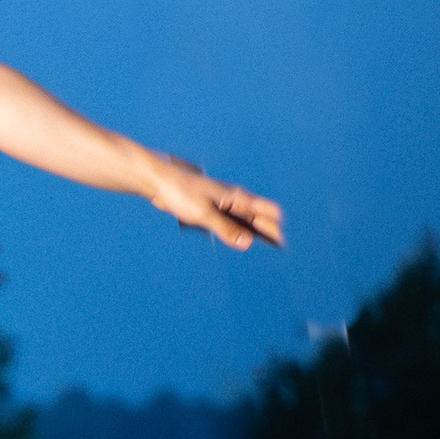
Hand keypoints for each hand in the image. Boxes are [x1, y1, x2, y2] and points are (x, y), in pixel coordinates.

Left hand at [146, 155, 283, 249]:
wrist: (158, 181)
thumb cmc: (180, 191)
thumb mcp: (204, 213)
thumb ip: (226, 228)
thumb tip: (247, 243)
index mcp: (239, 198)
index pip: (271, 212)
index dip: (278, 230)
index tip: (281, 248)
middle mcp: (235, 201)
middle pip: (260, 220)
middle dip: (267, 235)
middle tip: (273, 257)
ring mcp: (224, 205)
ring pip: (245, 223)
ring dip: (251, 236)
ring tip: (259, 255)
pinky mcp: (211, 210)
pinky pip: (229, 224)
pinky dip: (235, 234)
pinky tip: (235, 245)